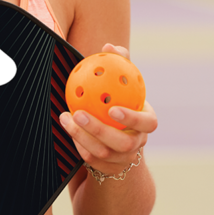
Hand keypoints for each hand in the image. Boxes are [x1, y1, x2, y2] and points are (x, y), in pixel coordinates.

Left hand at [60, 44, 156, 176]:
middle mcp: (137, 143)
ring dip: (81, 136)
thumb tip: (109, 46)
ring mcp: (122, 159)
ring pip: (103, 154)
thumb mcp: (121, 85)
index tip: (112, 108)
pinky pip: (90, 158)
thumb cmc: (118, 101)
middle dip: (100, 130)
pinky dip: (77, 143)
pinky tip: (66, 127)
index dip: (132, 118)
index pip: (147, 123)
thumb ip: (119, 64)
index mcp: (145, 123)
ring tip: (66, 117)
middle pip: (122, 144)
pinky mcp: (106, 168)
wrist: (114, 134)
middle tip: (79, 113)